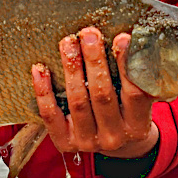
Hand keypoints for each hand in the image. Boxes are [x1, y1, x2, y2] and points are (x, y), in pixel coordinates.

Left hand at [32, 27, 157, 156]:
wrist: (111, 144)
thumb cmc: (124, 111)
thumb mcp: (136, 99)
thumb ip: (134, 75)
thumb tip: (128, 36)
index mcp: (137, 126)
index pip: (134, 94)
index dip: (126, 65)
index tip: (121, 38)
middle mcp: (114, 137)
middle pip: (102, 95)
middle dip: (95, 61)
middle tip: (89, 33)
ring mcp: (88, 141)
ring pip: (77, 101)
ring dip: (71, 68)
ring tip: (68, 42)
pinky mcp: (64, 142)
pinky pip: (50, 115)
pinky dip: (44, 91)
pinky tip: (40, 69)